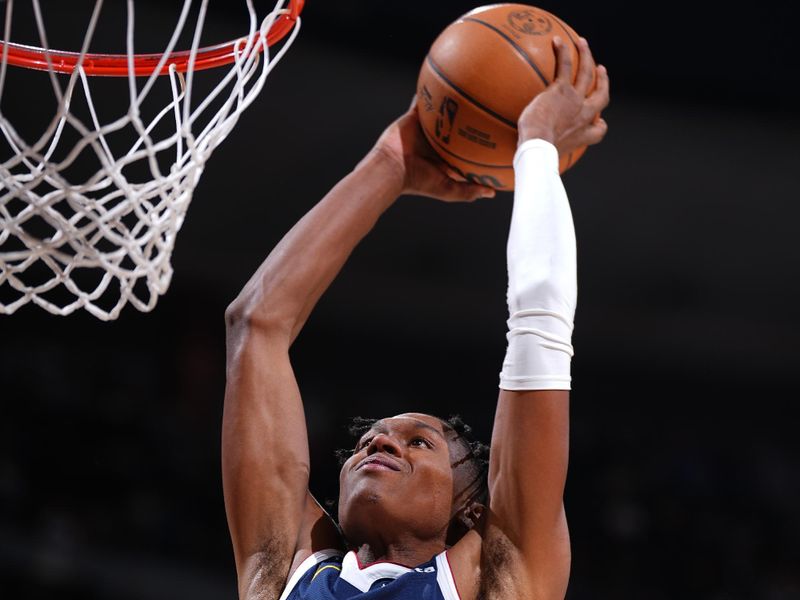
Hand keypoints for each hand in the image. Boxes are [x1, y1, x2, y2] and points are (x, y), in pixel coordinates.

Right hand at [371, 100, 495, 200]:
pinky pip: (423, 101)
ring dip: (451, 104)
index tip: (494, 139)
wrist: (392, 169)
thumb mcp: (448, 190)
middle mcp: (435, 143)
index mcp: (444, 159)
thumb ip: (469, 191)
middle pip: (455, 130)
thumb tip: (492, 193)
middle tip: (487, 112)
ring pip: (441, 114)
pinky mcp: (414, 117)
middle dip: (467, 123)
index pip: (463, 151)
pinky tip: (442, 79)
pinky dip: (430, 91)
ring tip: (468, 92)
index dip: (476, 145)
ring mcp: (425, 130)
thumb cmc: (419, 182)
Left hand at [517, 36, 609, 153]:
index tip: (599, 120)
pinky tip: (558, 41)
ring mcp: (575, 100)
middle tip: (601, 71)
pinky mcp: (562, 89)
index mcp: (583, 134)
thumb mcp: (546, 155)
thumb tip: (529, 157)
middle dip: (603, 82)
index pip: (599, 130)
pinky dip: (564, 52)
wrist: (539, 146)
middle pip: (601, 95)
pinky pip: (566, 66)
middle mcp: (584, 115)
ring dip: (586, 56)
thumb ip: (547, 151)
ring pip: (586, 73)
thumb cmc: (538, 155)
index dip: (600, 123)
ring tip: (583, 43)